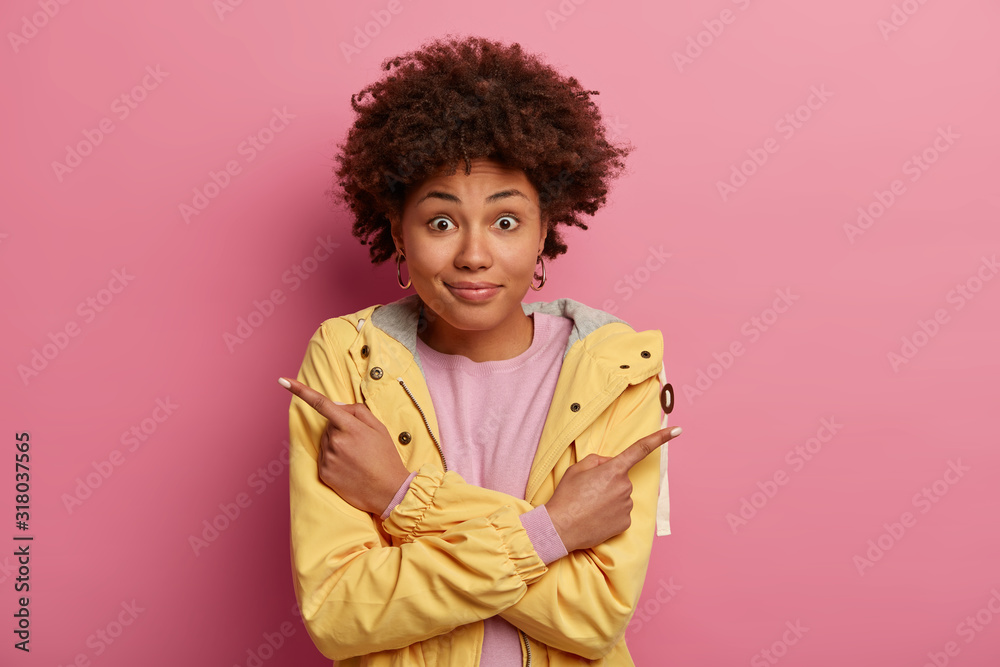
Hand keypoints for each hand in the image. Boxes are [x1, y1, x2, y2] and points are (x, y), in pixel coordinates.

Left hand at [280, 377, 410, 515]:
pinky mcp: (323, 473)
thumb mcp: (380, 427)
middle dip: (340, 428)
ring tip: (357, 457)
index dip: (300, 390)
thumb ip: (357, 411)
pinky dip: (334, 459)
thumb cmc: (386, 457)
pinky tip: (350, 467)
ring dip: (337, 444)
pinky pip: (324, 457)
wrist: (388, 492)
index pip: (322, 403)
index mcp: (350, 426)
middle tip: (360, 442)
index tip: (283, 380)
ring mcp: (328, 458)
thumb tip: (336, 405)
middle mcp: (335, 441)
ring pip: (326, 441)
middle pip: (329, 425)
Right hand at [545, 425, 681, 552]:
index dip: (660, 438)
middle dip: (609, 481)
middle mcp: (625, 486)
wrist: (560, 529)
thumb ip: (597, 461)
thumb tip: (610, 464)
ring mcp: (627, 506)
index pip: (640, 449)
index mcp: (613, 469)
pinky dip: (610, 513)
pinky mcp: (625, 523)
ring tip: (588, 506)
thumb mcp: (576, 469)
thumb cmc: (566, 497)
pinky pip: (621, 512)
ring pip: (621, 496)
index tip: (677, 430)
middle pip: (621, 478)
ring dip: (609, 498)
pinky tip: (595, 517)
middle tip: (587, 491)